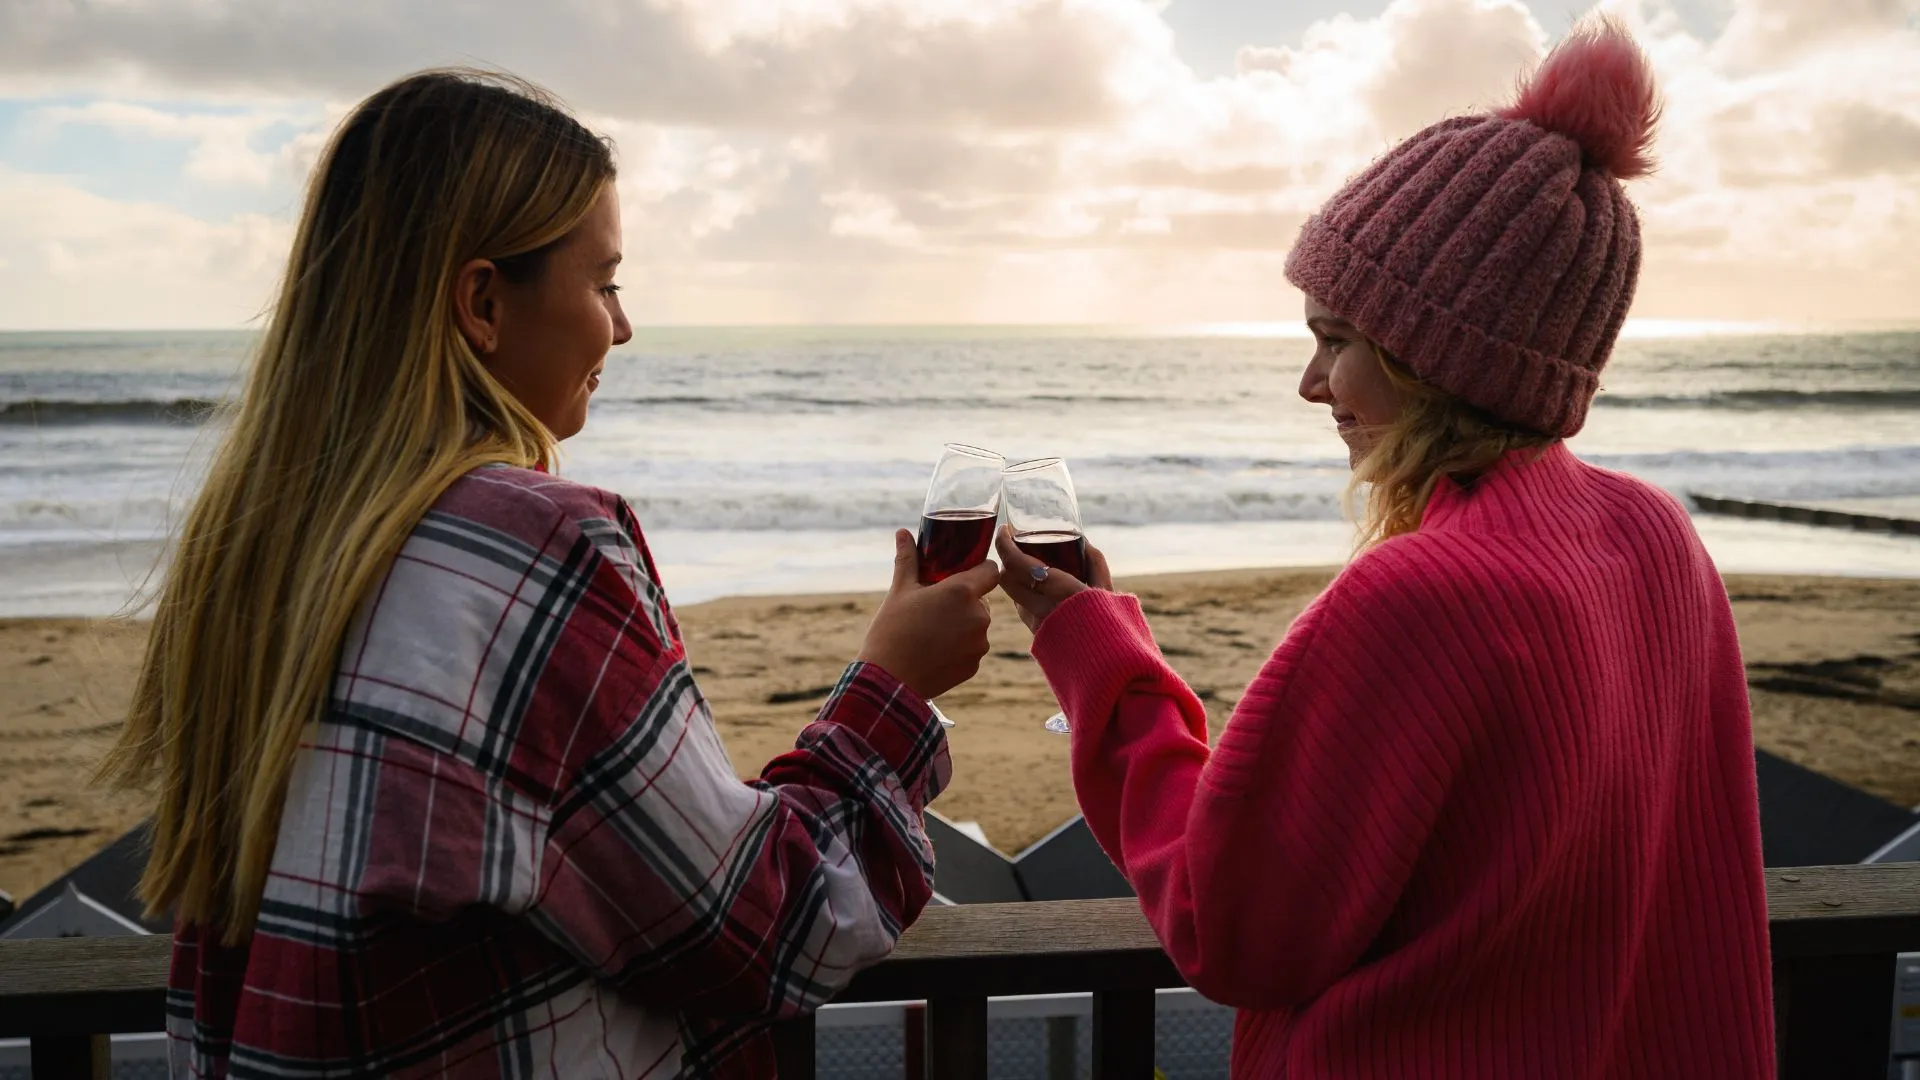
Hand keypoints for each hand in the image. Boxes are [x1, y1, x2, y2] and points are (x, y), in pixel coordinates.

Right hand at [856, 529, 999, 699]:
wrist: (888, 679)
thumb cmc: (891, 629)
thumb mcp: (899, 591)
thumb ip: (907, 559)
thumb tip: (902, 533)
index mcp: (961, 592)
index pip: (990, 571)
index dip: (978, 570)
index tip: (961, 575)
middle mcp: (978, 616)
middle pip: (981, 599)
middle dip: (964, 601)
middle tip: (934, 606)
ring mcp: (979, 643)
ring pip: (977, 625)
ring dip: (962, 624)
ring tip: (932, 631)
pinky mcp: (975, 665)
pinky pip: (972, 648)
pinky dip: (959, 647)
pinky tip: (935, 651)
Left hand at [994, 525, 1112, 632]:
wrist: (1110, 666)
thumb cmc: (1114, 624)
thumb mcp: (1107, 591)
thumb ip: (1095, 563)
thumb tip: (1083, 541)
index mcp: (1060, 591)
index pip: (1017, 563)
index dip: (1004, 544)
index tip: (1004, 530)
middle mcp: (1042, 609)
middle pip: (1006, 578)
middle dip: (1006, 561)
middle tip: (1015, 547)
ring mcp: (1036, 625)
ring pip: (1012, 594)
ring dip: (1015, 579)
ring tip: (1026, 567)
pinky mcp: (1037, 636)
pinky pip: (1022, 609)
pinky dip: (1025, 595)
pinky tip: (1038, 591)